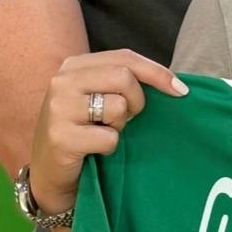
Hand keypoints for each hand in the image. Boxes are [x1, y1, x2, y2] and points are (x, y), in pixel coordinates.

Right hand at [28, 49, 187, 213]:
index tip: (181, 91)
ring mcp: (59, 108)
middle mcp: (63, 81)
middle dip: (138, 101)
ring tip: (104, 132)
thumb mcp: (100, 97)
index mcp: (75, 65)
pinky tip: (94, 150)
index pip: (125, 57)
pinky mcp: (60, 137)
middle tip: (129, 119)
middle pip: (124, 77)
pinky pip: (109, 138)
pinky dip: (110, 147)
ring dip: (120, 126)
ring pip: (118, 107)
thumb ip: (125, 82)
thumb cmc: (84, 131)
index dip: (157, 72)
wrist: (49, 173)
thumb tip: (176, 84)